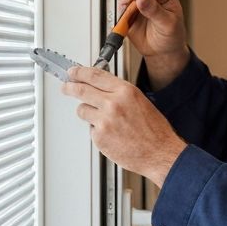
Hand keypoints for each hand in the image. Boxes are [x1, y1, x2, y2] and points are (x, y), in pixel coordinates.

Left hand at [62, 65, 186, 186]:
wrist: (160, 153)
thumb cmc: (154, 130)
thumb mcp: (139, 101)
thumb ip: (119, 93)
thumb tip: (101, 88)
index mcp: (125, 91)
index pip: (94, 75)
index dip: (79, 72)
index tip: (73, 72)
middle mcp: (113, 104)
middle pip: (81, 90)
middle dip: (70, 88)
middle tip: (66, 87)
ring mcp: (104, 121)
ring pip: (82, 110)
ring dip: (87, 113)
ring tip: (104, 120)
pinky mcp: (99, 137)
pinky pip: (91, 129)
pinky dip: (98, 131)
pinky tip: (112, 135)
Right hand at [118, 0, 189, 88]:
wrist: (162, 51)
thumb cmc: (172, 35)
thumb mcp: (168, 24)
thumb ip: (155, 10)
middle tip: (129, 4)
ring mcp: (138, 0)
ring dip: (123, 0)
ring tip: (128, 14)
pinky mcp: (128, 9)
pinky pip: (118, 3)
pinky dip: (119, 10)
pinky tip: (125, 19)